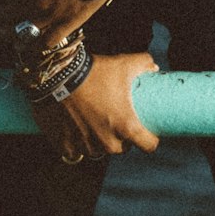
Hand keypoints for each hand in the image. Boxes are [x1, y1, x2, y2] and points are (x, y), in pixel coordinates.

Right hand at [32, 51, 159, 160]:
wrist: (59, 75)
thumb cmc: (95, 71)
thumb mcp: (123, 63)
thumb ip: (144, 63)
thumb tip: (155, 67)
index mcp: (126, 126)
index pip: (149, 145)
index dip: (150, 138)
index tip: (145, 130)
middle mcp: (108, 142)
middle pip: (122, 148)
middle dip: (121, 137)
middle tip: (116, 119)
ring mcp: (86, 145)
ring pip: (99, 151)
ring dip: (99, 141)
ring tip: (95, 123)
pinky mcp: (67, 145)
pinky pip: (77, 152)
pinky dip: (77, 143)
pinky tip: (76, 129)